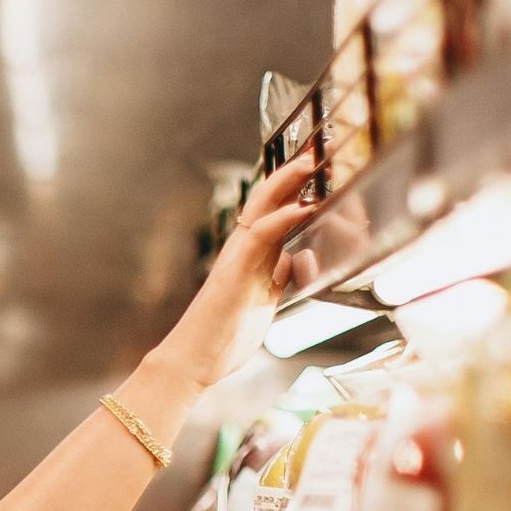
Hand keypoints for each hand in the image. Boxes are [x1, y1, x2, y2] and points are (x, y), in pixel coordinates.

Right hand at [149, 153, 319, 392]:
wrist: (194, 360)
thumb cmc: (224, 336)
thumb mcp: (263, 301)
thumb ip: (277, 278)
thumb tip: (294, 262)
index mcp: (251, 257)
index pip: (273, 212)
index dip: (293, 189)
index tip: (316, 169)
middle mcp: (242, 251)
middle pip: (266, 199)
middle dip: (291, 174)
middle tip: (314, 150)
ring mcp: (238, 259)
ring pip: (261, 208)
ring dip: (286, 183)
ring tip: (310, 163)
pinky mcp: (236, 272)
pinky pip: (259, 236)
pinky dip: (282, 218)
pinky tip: (302, 207)